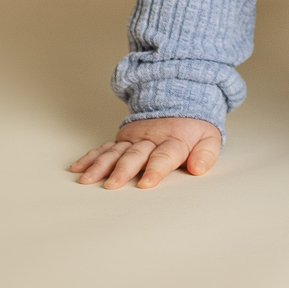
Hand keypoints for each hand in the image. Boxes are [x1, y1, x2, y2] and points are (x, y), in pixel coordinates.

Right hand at [69, 116, 221, 188]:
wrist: (180, 102)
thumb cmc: (194, 129)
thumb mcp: (210, 138)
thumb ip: (206, 154)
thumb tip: (198, 168)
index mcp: (174, 140)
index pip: (164, 155)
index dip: (156, 169)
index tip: (147, 183)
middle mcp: (151, 139)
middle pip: (135, 155)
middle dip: (123, 170)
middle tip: (112, 185)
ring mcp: (135, 138)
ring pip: (116, 152)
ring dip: (101, 165)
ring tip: (87, 180)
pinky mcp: (123, 138)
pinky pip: (105, 147)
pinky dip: (91, 157)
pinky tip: (78, 168)